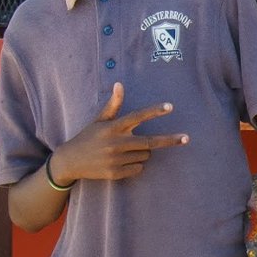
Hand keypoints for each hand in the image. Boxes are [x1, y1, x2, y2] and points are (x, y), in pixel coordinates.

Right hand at [50, 82, 188, 183]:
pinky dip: (135, 165)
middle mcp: (115, 143)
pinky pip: (138, 168)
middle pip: (151, 142)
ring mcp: (115, 159)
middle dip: (170, 140)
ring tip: (124, 151)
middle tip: (187, 138)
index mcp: (113, 127)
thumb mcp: (99, 120)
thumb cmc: (88, 137)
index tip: (170, 106)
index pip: (137, 116)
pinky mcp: (115, 173)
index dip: (154, 110)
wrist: (70, 161)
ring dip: (141, 152)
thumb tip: (119, 84)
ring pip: (145, 155)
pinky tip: (120, 162)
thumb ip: (113, 104)